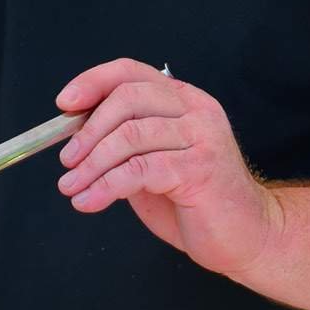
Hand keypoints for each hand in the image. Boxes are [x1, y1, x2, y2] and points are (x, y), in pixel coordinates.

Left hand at [55, 59, 278, 281]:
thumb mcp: (154, 161)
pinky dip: (105, 186)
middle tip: (67, 161)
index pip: (131, 72)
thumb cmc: (197, 201)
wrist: (246, 237)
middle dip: (87, 131)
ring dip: (91, 164)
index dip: (92, 82)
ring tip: (72, 187)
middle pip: (126, 99)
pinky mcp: (199, 169)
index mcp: (184, 100)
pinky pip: (138, 171)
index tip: (64, 104)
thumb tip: (74, 137)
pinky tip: (89, 202)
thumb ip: (125, 143)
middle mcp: (196, 110)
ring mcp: (201, 137)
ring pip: (129, 136)